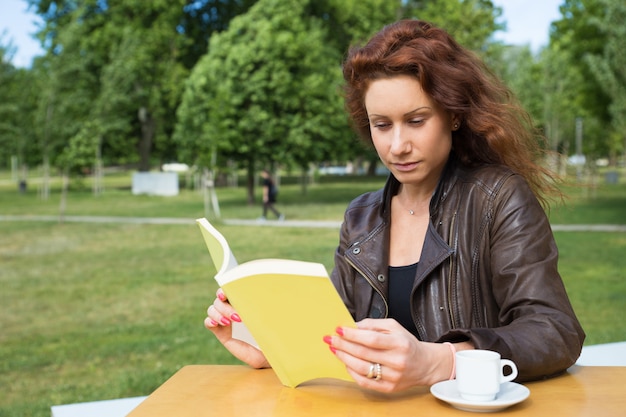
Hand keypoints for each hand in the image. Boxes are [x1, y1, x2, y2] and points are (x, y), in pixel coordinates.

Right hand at [205, 288, 269, 368]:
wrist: (266, 353)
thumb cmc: (270, 333)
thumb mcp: (267, 319)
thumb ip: (260, 308)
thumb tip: (262, 294)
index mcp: (243, 302)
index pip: (230, 289)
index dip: (225, 289)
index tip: (225, 294)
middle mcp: (232, 308)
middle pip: (219, 300)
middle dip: (225, 307)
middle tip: (238, 317)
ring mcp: (225, 320)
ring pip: (212, 309)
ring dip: (218, 314)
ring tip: (229, 323)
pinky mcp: (220, 332)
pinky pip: (208, 322)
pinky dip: (210, 321)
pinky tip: (216, 324)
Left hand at [325, 318, 453, 391]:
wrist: (425, 364)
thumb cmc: (407, 343)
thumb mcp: (394, 326)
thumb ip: (373, 324)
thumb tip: (353, 326)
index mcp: (399, 343)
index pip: (371, 339)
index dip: (352, 334)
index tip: (339, 329)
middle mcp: (397, 361)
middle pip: (363, 353)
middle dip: (343, 345)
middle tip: (330, 339)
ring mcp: (393, 376)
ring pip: (362, 368)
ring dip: (344, 358)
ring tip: (335, 350)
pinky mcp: (389, 388)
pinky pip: (365, 382)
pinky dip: (352, 372)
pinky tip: (346, 363)